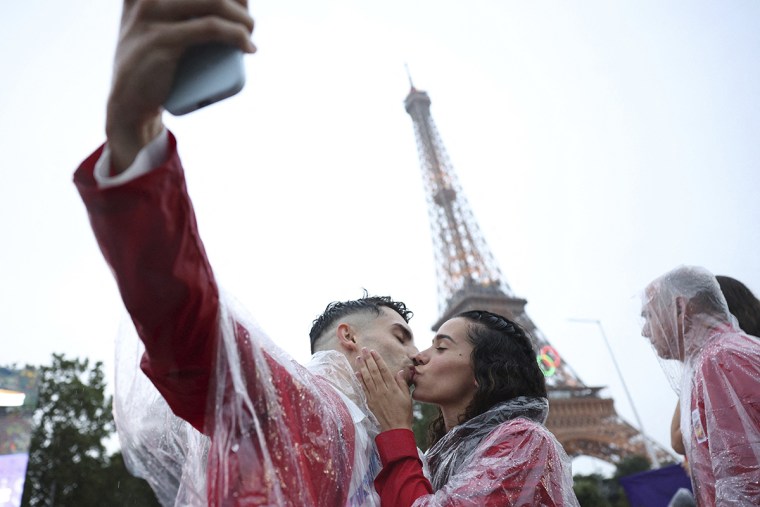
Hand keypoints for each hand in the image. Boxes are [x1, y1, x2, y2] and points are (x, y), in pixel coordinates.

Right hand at [106, 0, 255, 172]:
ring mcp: (151, 14)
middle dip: (239, 1)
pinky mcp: (161, 40)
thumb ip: (175, 13)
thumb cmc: (155, 65)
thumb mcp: (157, 28)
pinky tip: (248, 46)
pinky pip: (210, 28)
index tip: (240, 5)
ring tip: (250, 33)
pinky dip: (236, 35)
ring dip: (243, 18)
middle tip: (248, 22)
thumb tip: (230, 9)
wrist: (130, 104)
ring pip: (214, 3)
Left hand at [356, 348, 412, 431]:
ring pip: (367, 378)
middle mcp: (382, 390)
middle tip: (363, 349)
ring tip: (358, 358)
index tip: (373, 351)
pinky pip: (364, 388)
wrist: (395, 428)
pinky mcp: (370, 402)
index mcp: (392, 388)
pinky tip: (357, 372)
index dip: (378, 359)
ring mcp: (375, 396)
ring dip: (362, 367)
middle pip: (374, 371)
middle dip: (368, 359)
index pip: (383, 370)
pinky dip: (360, 380)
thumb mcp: (407, 397)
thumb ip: (402, 383)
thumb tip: (399, 371)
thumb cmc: (404, 412)